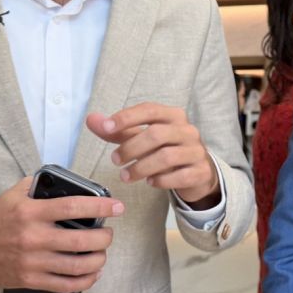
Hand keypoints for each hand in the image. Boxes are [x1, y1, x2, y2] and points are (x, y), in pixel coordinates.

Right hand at [0, 177, 123, 291]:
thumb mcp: (13, 195)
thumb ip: (39, 187)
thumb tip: (67, 183)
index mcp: (30, 212)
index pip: (72, 207)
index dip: (99, 207)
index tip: (116, 207)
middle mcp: (33, 237)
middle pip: (80, 239)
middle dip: (104, 238)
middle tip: (108, 234)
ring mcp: (32, 261)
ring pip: (77, 265)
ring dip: (98, 260)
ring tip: (101, 253)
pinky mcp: (30, 280)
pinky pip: (65, 285)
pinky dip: (85, 281)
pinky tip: (93, 273)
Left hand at [86, 104, 219, 207]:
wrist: (198, 171)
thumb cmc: (165, 150)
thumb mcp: (141, 138)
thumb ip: (118, 131)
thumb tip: (91, 119)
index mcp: (173, 116)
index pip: (149, 110)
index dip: (127, 117)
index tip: (106, 128)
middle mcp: (187, 130)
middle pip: (156, 134)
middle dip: (131, 148)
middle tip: (114, 160)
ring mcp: (196, 151)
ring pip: (167, 157)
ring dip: (141, 167)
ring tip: (125, 176)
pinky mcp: (201, 171)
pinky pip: (180, 176)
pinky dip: (161, 180)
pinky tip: (150, 182)